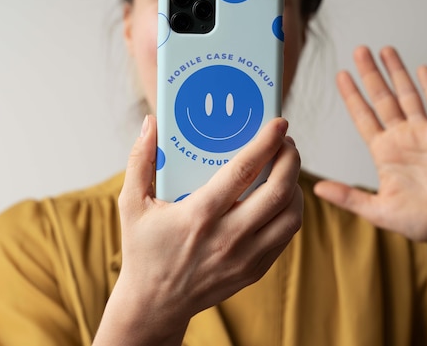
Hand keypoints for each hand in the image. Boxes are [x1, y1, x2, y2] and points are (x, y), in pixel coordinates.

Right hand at [104, 115, 301, 344]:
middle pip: (278, 192)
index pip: (243, 171)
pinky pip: (285, 237)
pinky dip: (290, 212)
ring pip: (290, 216)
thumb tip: (150, 124)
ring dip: (295, 186)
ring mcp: (245, 257)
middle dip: (290, 160)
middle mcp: (228, 237)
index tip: (278, 123)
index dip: (265, 143)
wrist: (155, 303)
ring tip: (285, 170)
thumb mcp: (131, 205)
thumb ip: (139, 161)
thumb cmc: (143, 250)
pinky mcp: (254, 271)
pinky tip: (280, 198)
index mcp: (199, 215)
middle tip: (286, 143)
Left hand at [314, 46, 426, 245]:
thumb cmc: (421, 222)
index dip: (352, 95)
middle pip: (383, 99)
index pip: (363, 116)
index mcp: (384, 152)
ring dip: (397, 72)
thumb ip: (347, 197)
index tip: (340, 75)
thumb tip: (316, 189)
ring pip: (409, 95)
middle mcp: (403, 138)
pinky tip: (421, 69)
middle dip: (370, 74)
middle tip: (358, 51)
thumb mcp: (377, 210)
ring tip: (385, 51)